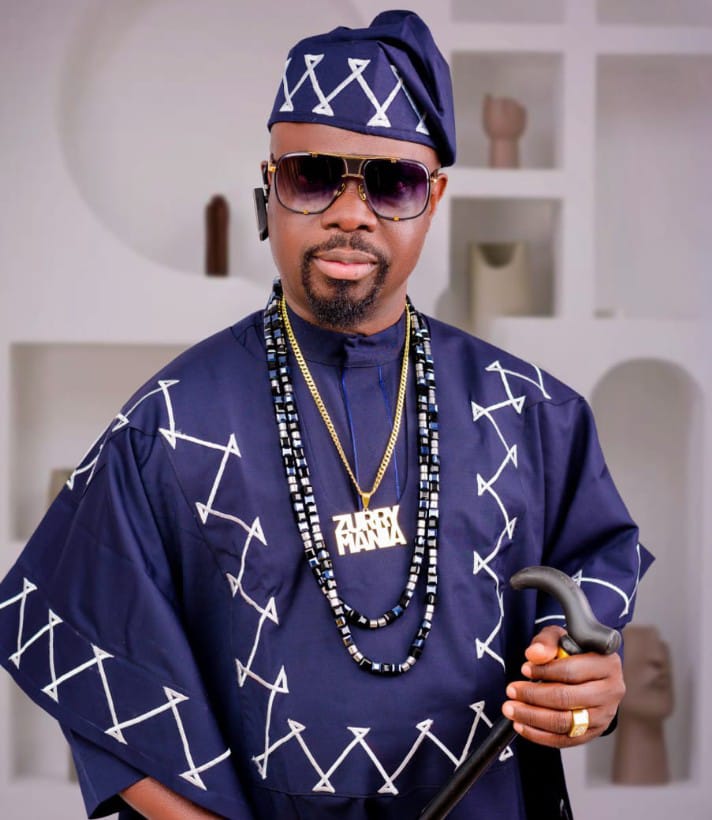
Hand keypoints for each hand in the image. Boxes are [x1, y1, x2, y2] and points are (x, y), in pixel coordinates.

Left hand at [501, 625, 624, 747]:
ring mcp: (605, 715)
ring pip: (565, 722)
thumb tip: (534, 655)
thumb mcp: (559, 637)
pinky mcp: (594, 732)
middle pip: (567, 699)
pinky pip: (565, 740)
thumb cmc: (572, 651)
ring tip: (511, 709)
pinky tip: (521, 725)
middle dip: (533, 696)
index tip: (524, 669)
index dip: (545, 671)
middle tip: (511, 691)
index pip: (572, 671)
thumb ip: (546, 642)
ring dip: (533, 717)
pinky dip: (540, 735)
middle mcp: (611, 691)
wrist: (588, 671)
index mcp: (607, 663)